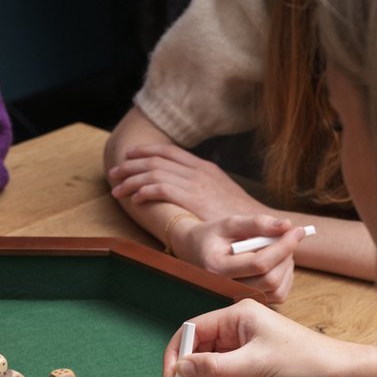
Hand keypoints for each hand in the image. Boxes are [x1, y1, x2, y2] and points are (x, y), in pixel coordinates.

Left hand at [109, 144, 266, 220]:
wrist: (261, 225)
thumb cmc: (241, 218)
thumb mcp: (222, 196)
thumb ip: (203, 191)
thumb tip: (186, 195)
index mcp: (205, 167)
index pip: (169, 152)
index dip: (146, 152)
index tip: (129, 157)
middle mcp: (199, 170)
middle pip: (156, 159)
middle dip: (131, 165)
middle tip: (114, 173)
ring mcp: (196, 182)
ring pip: (154, 172)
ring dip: (131, 180)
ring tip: (117, 189)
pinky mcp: (193, 197)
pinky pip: (161, 188)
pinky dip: (144, 191)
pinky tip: (135, 200)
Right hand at [163, 299, 376, 376]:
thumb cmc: (304, 359)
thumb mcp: (254, 363)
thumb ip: (214, 366)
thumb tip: (181, 367)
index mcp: (237, 317)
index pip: (193, 330)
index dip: (177, 353)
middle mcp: (237, 331)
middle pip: (198, 354)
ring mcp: (243, 352)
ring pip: (209, 373)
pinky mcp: (249, 370)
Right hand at [172, 215, 305, 302]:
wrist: (198, 253)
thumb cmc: (214, 236)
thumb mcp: (230, 223)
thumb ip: (257, 223)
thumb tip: (287, 226)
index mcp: (218, 268)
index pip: (260, 263)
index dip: (283, 246)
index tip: (297, 229)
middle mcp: (226, 289)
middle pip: (271, 279)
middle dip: (287, 255)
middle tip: (289, 236)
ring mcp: (239, 298)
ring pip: (278, 289)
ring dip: (287, 266)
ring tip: (280, 247)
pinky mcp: (251, 301)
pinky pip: (279, 295)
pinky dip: (286, 277)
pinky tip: (278, 262)